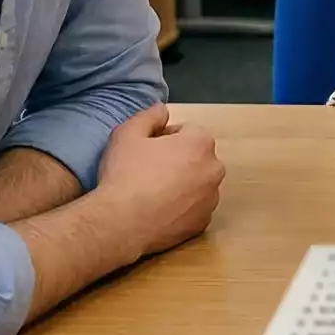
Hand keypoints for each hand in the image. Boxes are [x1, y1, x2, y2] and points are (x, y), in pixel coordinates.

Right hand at [94, 103, 225, 259]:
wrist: (121, 224)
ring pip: (196, 184)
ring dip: (181, 184)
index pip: (186, 131)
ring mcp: (211, 200)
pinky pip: (193, 209)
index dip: (163, 138)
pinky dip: (181, 208)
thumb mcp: (127, 133)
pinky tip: (158, 212)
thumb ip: (149, 115)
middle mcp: (214, 170)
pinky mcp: (202, 224)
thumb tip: (162, 110)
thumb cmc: (125, 174)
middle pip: (195, 158)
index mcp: (201, 143)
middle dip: (177, 160)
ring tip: (152, 193)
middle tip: (147, 171)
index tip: (146, 150)